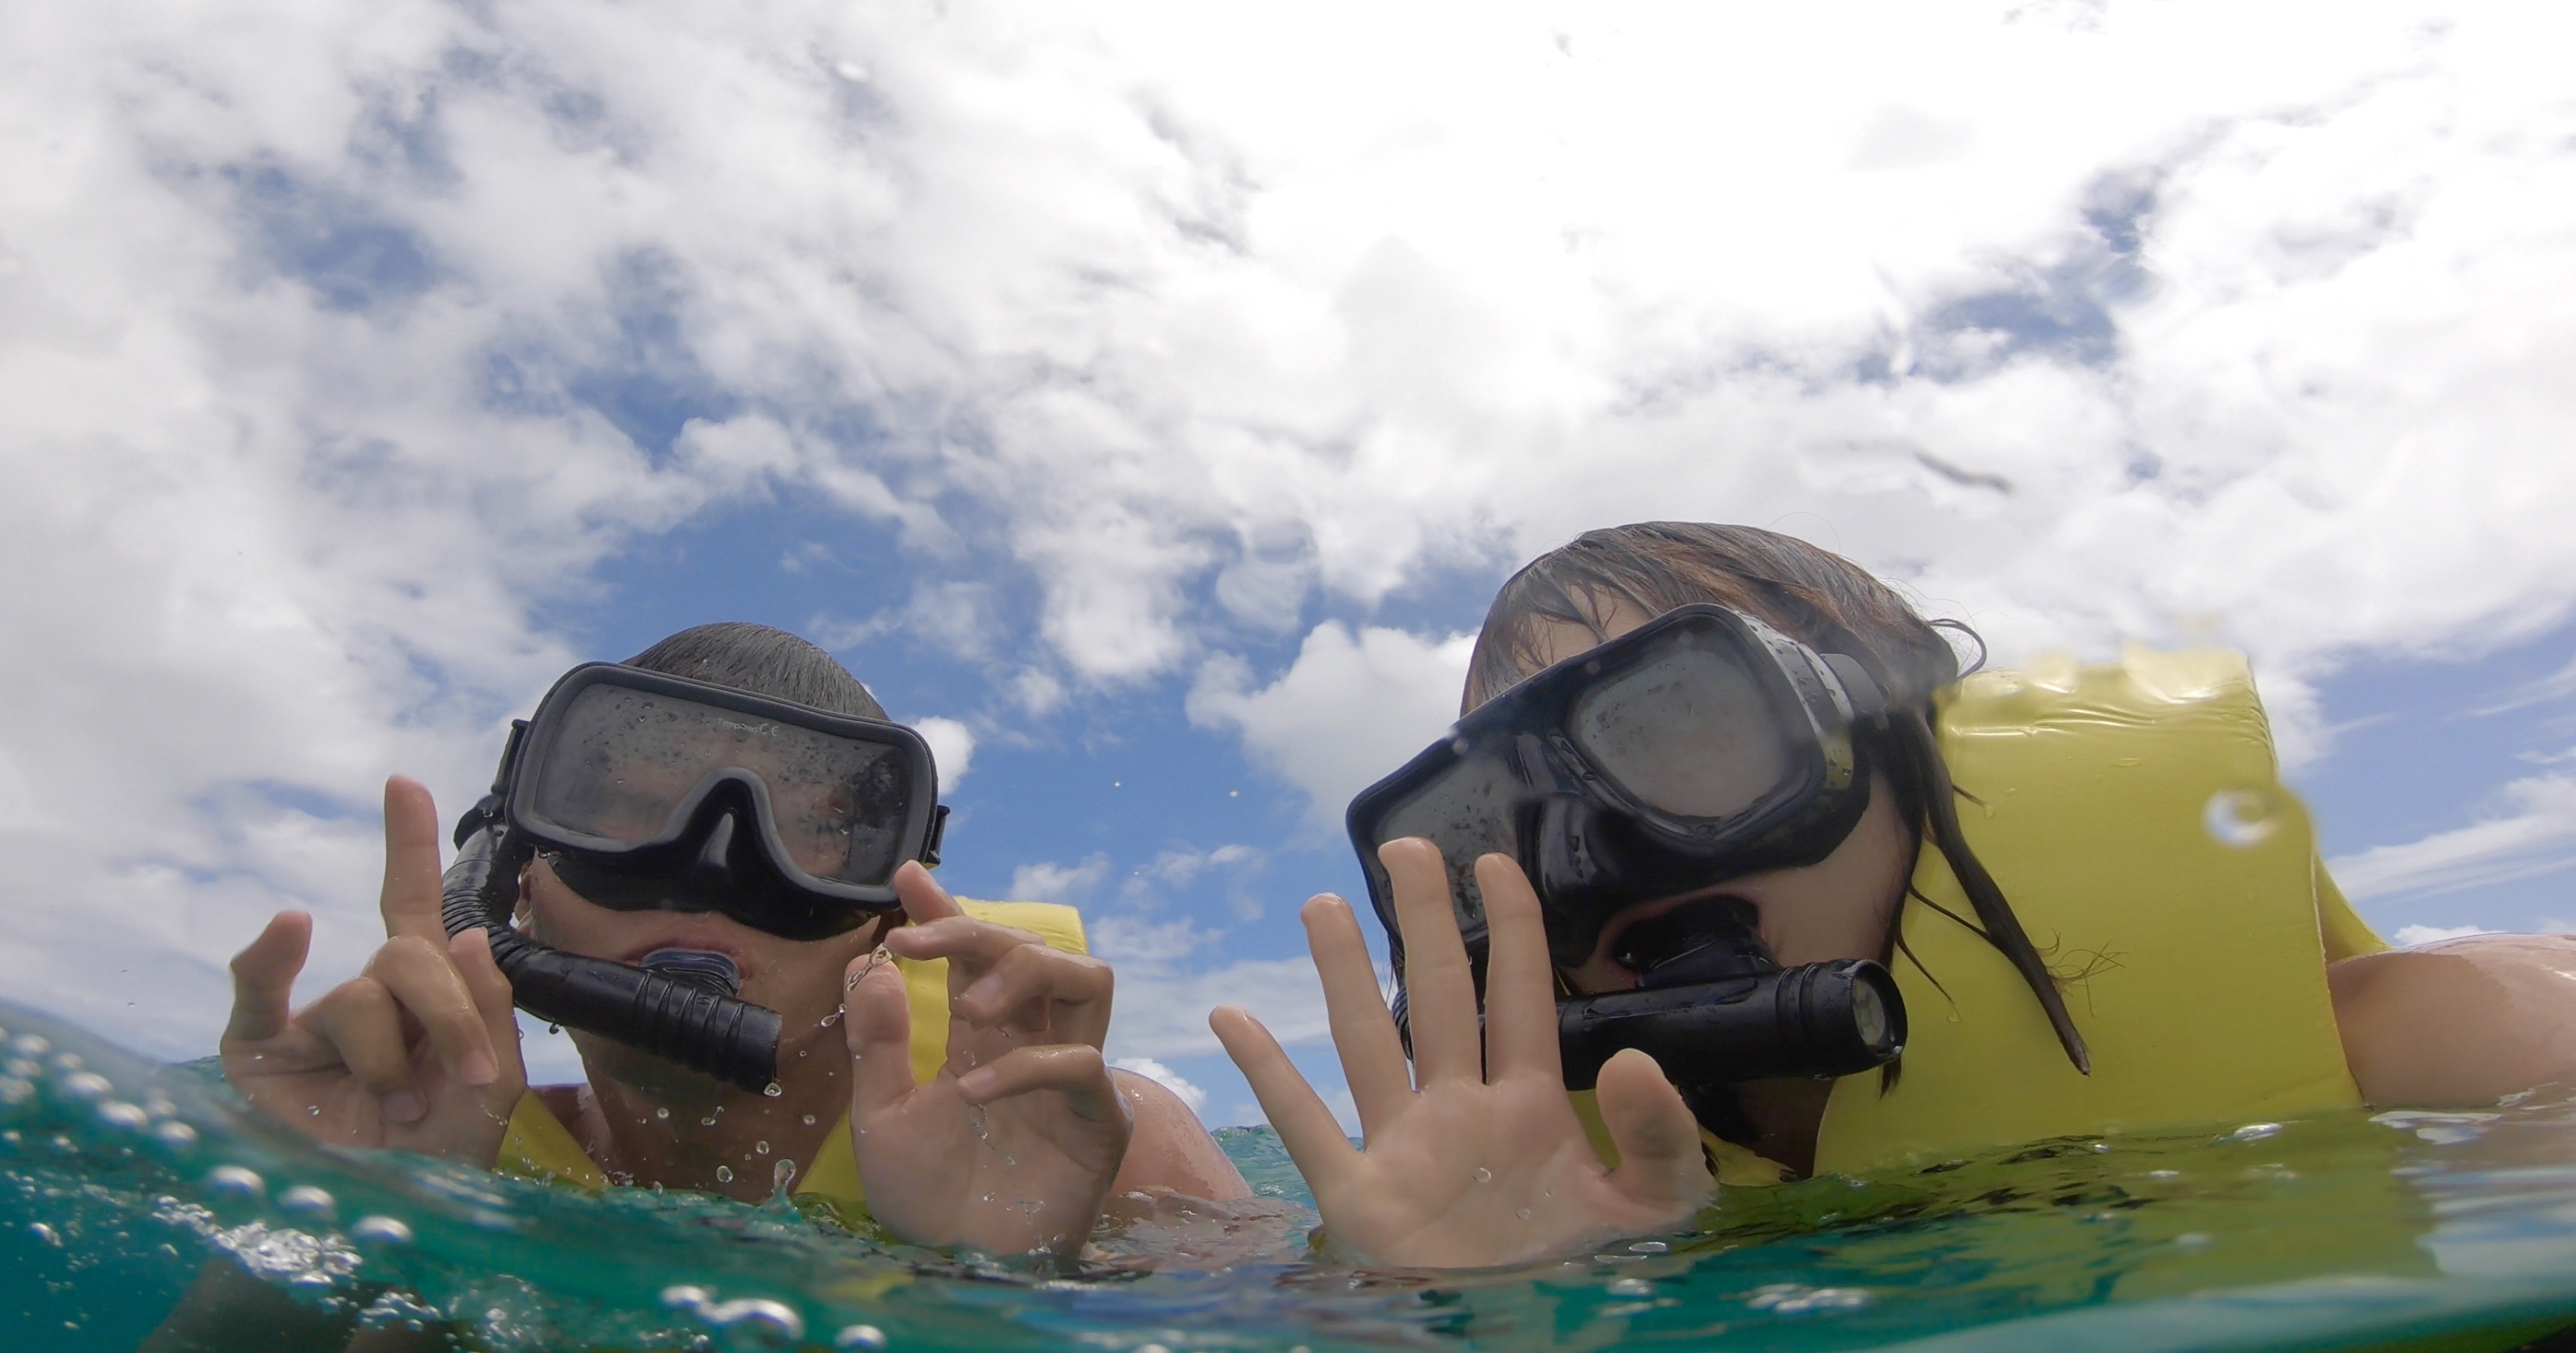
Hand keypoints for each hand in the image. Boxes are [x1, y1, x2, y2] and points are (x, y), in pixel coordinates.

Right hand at [219, 777, 525, 1162]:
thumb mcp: (493, 1086)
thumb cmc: (443, 1161)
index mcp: (425, 998)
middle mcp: (366, 998)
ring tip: (399, 1113)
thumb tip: (472, 934)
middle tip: (463, 1074)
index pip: (417, 908)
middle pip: (409, 954)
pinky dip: (268, 959)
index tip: (405, 783)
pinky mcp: (259, 1054)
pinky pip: (257, 995)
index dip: (410, 845)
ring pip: (360, 997)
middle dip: (448, 1010)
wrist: (395, 1228)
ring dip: (392, 1059)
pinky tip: (289, 927)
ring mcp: (310, 1022)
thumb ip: (489, 1009)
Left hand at [842, 862, 1131, 1255]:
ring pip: (1089, 979)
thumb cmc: (926, 1200)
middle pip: (1036, 949)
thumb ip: (879, 1043)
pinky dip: (1026, 1067)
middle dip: (979, 932)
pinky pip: (1081, 1063)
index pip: (973, 957)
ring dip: (1029, 972)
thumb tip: (874, 964)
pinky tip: (973, 1093)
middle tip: (920, 945)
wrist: (957, 1267)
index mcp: (982, 1038)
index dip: (947, 913)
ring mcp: (1070, 1078)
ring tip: (973, 1006)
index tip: (908, 877)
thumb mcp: (879, 1116)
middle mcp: (1032, 1044)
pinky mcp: (1096, 1120)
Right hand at [1211, 839, 1713, 1267]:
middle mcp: (1459, 1112)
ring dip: (1343, 973)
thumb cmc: (1594, 1283)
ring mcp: (1404, 1151)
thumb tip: (1628, 1055)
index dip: (1510, 927)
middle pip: (1435, 996)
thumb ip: (1658, 1134)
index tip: (1493, 863)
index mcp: (1530, 1106)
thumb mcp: (1654, 1209)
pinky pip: (1306, 1126)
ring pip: (1365, 1042)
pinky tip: (1233, 1016)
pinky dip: (1267, 1072)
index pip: (1517, 995)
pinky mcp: (1360, 1200)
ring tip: (1322, 903)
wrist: (1528, 1347)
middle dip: (1421, 920)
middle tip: (1404, 847)